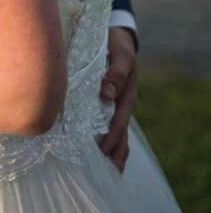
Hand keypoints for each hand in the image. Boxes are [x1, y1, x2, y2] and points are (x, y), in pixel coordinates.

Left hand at [99, 26, 137, 171]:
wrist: (117, 37)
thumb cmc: (118, 45)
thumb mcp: (121, 54)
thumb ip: (116, 72)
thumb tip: (107, 93)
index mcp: (127, 97)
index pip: (118, 125)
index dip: (110, 140)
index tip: (99, 154)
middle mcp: (121, 106)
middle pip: (119, 138)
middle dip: (111, 157)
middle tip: (98, 176)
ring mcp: (113, 107)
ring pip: (112, 136)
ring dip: (105, 153)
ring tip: (91, 172)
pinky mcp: (104, 104)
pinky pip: (103, 126)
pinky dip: (98, 140)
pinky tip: (84, 150)